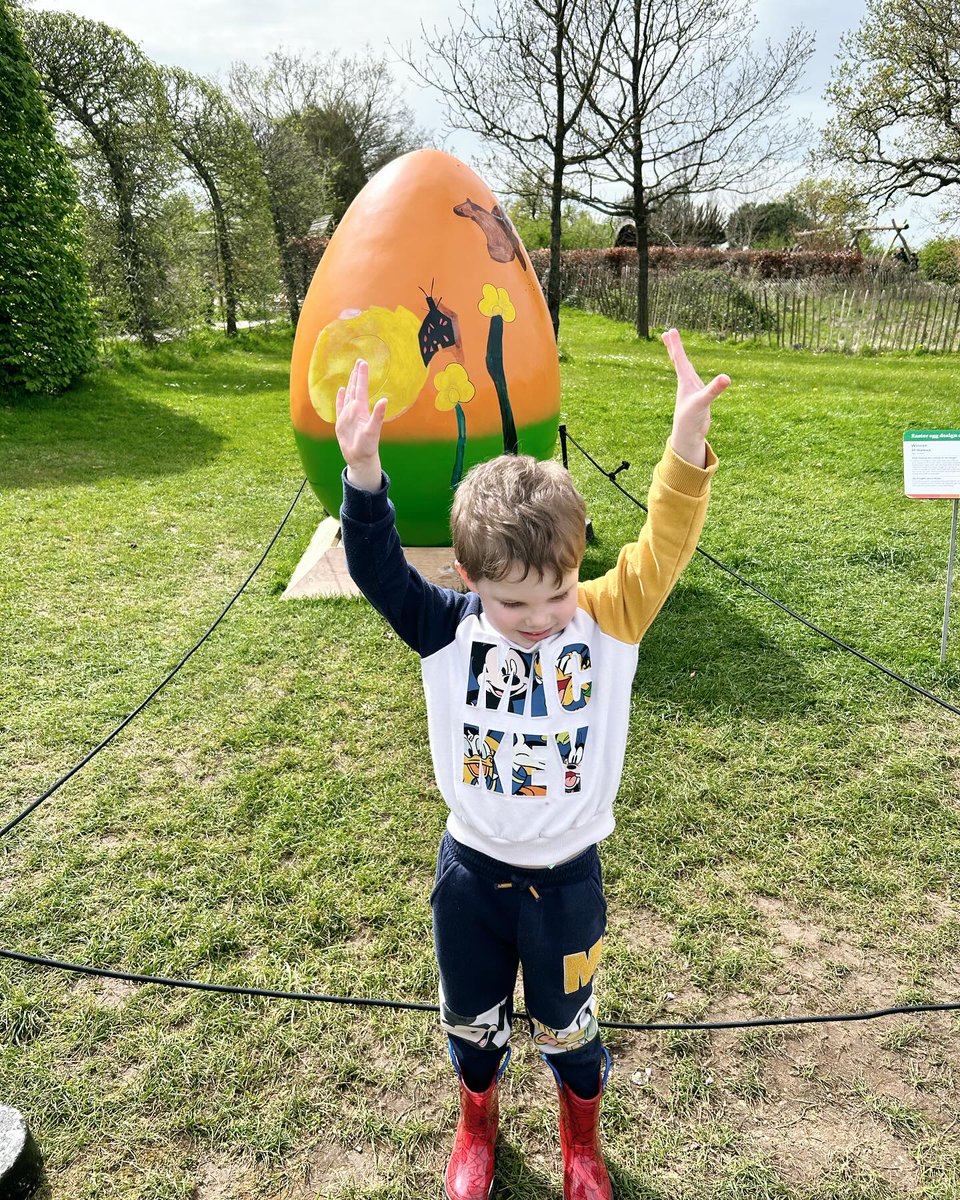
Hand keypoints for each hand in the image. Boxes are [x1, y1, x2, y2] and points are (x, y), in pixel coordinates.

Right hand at [335, 358, 387, 490]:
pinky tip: (341, 390)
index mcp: (362, 410)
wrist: (360, 458)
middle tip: (359, 361)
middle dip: (357, 375)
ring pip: (348, 395)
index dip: (362, 375)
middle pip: (355, 389)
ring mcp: (348, 415)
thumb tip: (384, 400)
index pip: (362, 388)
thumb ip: (378, 415)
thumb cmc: (368, 446)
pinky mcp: (341, 422)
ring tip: (352, 372)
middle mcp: (355, 410)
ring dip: (349, 384)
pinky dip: (340, 398)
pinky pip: (340, 407)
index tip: (363, 362)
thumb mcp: (373, 430)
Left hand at [661, 328, 729, 467]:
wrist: (689, 436)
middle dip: (673, 346)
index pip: (679, 358)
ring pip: (684, 369)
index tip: (669, 330)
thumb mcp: (703, 402)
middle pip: (678, 360)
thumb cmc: (691, 419)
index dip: (675, 344)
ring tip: (674, 348)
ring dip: (679, 357)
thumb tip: (726, 378)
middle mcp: (687, 383)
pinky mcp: (698, 396)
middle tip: (667, 332)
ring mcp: (692, 389)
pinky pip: (693, 379)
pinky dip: (691, 372)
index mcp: (685, 381)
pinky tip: (691, 373)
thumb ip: (714, 390)